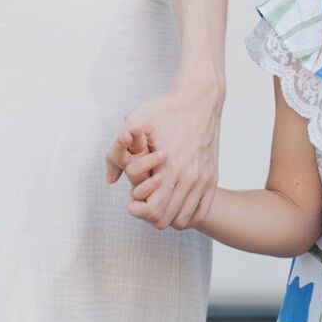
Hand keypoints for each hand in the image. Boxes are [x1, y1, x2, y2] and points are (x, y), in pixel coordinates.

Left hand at [109, 76, 221, 230]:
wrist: (199, 100)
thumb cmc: (165, 110)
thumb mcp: (136, 123)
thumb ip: (117, 152)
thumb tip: (109, 179)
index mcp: (170, 168)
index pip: (153, 211)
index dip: (137, 209)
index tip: (131, 196)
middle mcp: (190, 177)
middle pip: (166, 220)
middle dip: (148, 215)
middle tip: (142, 199)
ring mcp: (204, 179)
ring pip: (184, 220)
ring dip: (167, 216)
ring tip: (157, 199)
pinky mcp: (212, 178)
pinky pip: (201, 212)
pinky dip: (186, 215)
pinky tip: (173, 203)